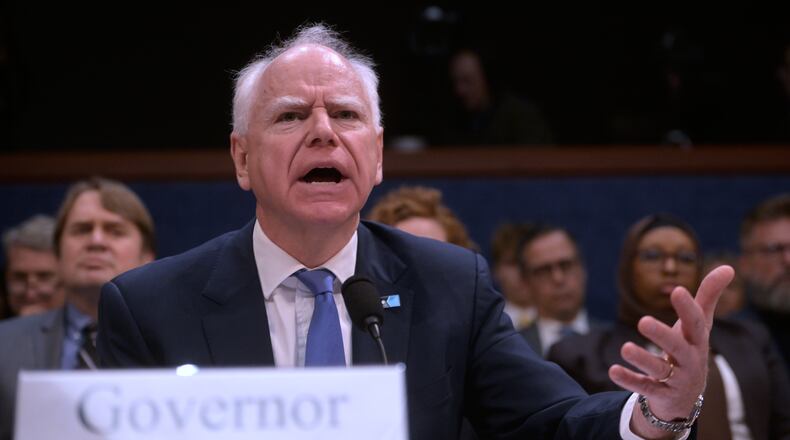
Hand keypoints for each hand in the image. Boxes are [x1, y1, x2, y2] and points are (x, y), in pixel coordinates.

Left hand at [608, 265, 734, 437]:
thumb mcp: (699, 325)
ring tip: (625, 348)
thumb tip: (729, 267)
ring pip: (659, 370)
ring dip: (642, 359)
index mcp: (697, 341)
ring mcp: (675, 380)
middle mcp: (689, 360)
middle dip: (662, 335)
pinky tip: (612, 370)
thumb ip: (708, 297)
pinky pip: (644, 388)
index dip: (688, 308)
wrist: (686, 397)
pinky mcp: (660, 394)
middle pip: (677, 348)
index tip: (678, 290)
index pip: (696, 323)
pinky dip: (629, 380)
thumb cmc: (690, 348)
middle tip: (642, 321)